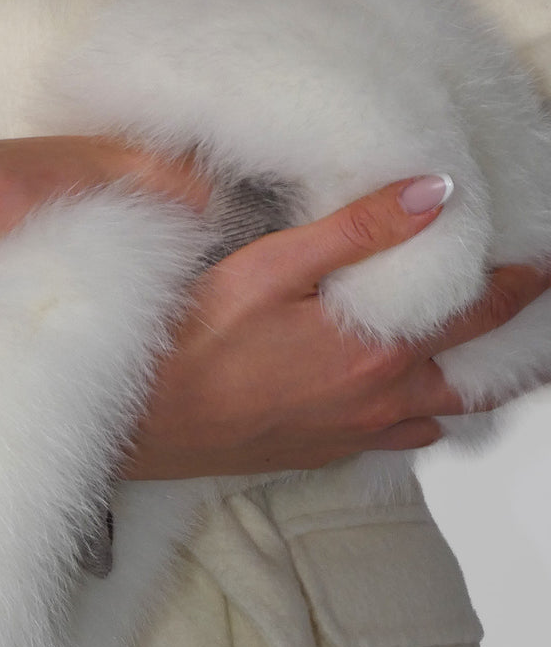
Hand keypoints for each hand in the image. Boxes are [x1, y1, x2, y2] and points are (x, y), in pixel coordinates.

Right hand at [125, 177, 550, 479]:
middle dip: (508, 356)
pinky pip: (388, 440)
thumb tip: (435, 195)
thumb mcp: (271, 268)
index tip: (540, 269)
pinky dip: (412, 421)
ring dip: (463, 391)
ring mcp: (347, 435)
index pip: (471, 315)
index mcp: (374, 352)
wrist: (137, 422)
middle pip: (470, 381)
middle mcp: (375, 403)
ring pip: (433, 417)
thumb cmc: (192, 345)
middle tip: (535, 340)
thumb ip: (357, 231)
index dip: (513, 287)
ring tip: (482, 372)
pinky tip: (407, 411)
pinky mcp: (315, 452)